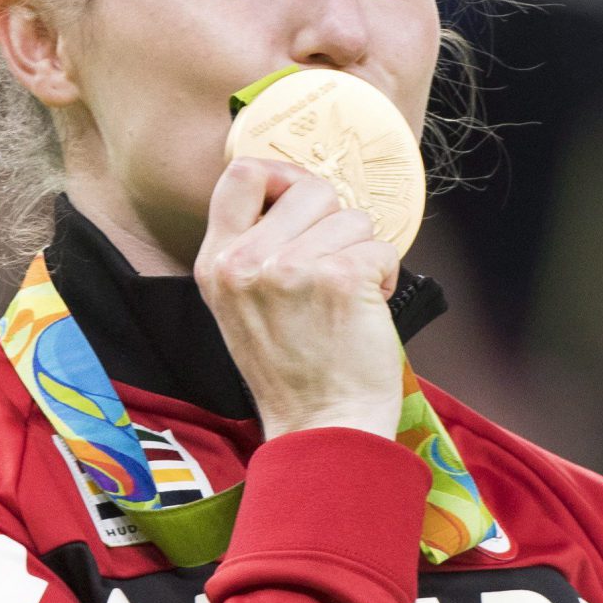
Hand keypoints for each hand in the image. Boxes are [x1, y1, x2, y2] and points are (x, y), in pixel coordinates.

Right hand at [194, 158, 402, 440]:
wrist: (321, 429)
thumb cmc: (291, 372)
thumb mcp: (239, 306)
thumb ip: (252, 249)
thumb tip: (296, 194)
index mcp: (216, 262)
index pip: (241, 173)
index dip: (283, 176)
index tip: (303, 202)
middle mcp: (246, 261)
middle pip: (309, 187)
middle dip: (334, 221)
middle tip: (331, 265)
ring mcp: (291, 268)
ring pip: (352, 217)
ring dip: (361, 253)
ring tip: (345, 297)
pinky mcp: (340, 279)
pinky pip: (380, 247)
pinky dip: (385, 275)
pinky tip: (366, 309)